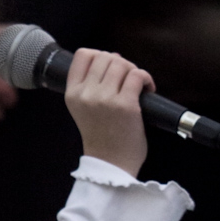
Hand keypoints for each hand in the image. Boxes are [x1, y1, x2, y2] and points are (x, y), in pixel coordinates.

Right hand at [64, 49, 153, 176]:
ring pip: (122, 63)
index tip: (109, 69)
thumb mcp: (83, 109)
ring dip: (133, 70)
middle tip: (126, 80)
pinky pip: (137, 75)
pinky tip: (147, 89)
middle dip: (120, 63)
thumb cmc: (101, 138)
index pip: (82, 55)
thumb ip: (90, 85)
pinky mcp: (125, 105)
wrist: (110, 165)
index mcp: (72, 94)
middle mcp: (86, 94)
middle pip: (105, 56)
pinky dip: (146, 78)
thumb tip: (113, 58)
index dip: (99, 55)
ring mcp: (105, 99)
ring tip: (136, 86)